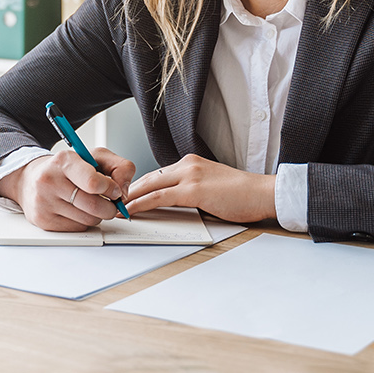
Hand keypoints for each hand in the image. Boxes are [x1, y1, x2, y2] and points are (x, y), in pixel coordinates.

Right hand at [0, 146, 135, 231]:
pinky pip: (78, 228)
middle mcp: (49, 180)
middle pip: (94, 206)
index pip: (93, 182)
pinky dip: (83, 221)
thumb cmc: (66, 169)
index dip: (111, 189)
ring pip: (89, 219)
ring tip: (89, 203)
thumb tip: (124, 190)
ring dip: (97, 215)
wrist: (30, 179)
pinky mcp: (43, 220)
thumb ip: (119, 167)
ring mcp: (44, 202)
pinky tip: (76, 210)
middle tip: (109, 201)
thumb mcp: (94, 157)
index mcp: (64, 161)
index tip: (115, 190)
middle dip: (109, 207)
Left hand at [124, 154, 275, 222]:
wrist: (262, 193)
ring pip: (150, 186)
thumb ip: (192, 189)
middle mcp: (187, 165)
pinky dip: (141, 204)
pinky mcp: (193, 190)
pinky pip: (159, 197)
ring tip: (115, 208)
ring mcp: (189, 176)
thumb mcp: (211, 186)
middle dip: (128, 190)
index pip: (157, 174)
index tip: (126, 196)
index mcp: (191, 163)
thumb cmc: (242, 194)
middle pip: (148, 178)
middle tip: (111, 201)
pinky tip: (131, 211)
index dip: (139, 186)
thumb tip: (173, 202)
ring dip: (130, 198)